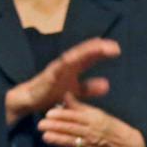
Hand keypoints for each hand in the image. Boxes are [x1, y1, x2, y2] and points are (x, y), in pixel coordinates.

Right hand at [5, 38, 120, 124]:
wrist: (30, 100)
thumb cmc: (52, 93)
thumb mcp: (75, 92)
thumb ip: (89, 88)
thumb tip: (107, 85)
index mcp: (74, 67)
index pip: (89, 57)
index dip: (101, 52)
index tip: (116, 49)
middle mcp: (66, 65)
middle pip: (83, 53)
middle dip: (97, 48)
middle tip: (114, 46)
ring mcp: (57, 68)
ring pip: (72, 56)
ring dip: (85, 51)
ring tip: (98, 47)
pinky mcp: (48, 75)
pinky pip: (58, 67)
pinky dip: (66, 62)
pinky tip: (73, 58)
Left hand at [38, 93, 146, 146]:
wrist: (127, 146)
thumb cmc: (111, 127)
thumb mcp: (98, 114)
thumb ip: (80, 106)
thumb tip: (66, 94)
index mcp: (94, 120)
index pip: (75, 117)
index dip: (61, 115)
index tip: (49, 113)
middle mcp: (91, 132)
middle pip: (71, 129)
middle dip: (55, 127)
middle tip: (41, 125)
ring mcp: (90, 146)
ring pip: (71, 142)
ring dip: (58, 140)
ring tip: (45, 137)